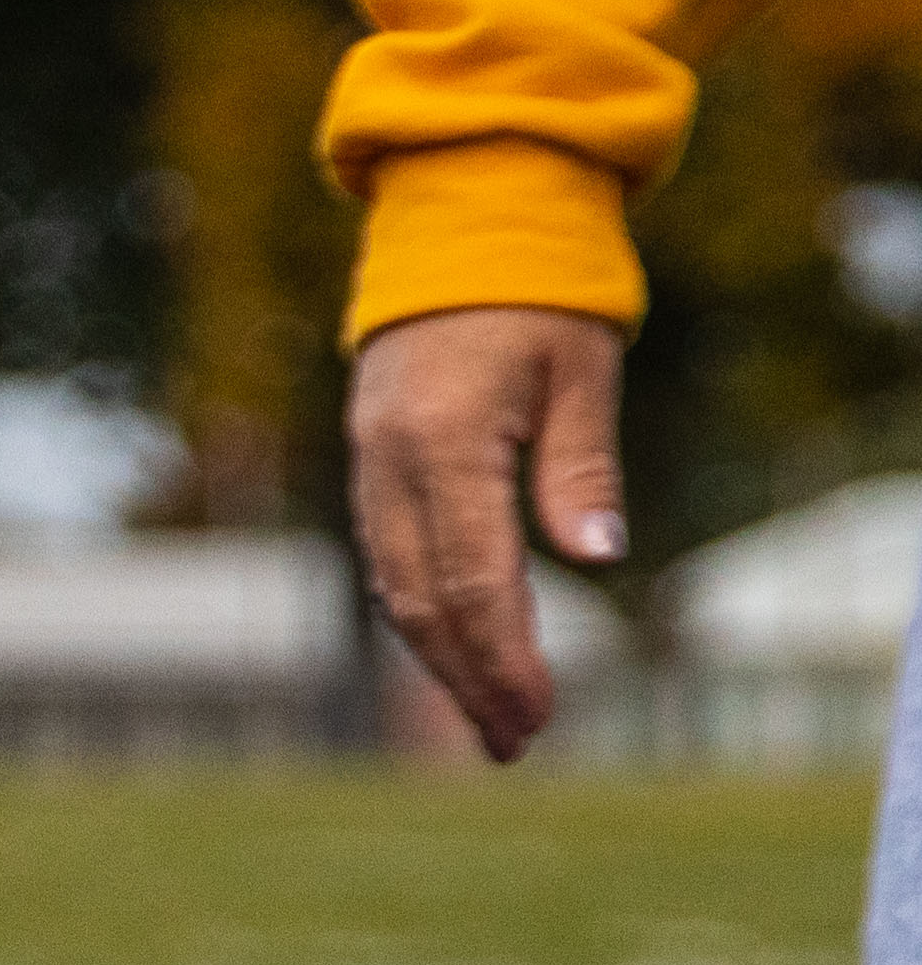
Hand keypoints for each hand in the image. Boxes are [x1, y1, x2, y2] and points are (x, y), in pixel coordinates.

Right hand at [344, 304, 627, 763]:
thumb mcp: (583, 372)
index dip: (505, 657)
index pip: (473, 578)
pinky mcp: (371, 455)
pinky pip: (386, 550)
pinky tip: (451, 644)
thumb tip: (595, 556)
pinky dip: (418, 606)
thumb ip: (581, 467)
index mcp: (446, 437)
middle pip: (420, 597)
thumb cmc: (539, 295)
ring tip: (488, 714)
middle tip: (516, 743)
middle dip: (468, 677)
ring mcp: (370, 456)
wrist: (459, 221)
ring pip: (393, 581)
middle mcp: (390, 456)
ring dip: (438, 655)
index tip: (542, 717)